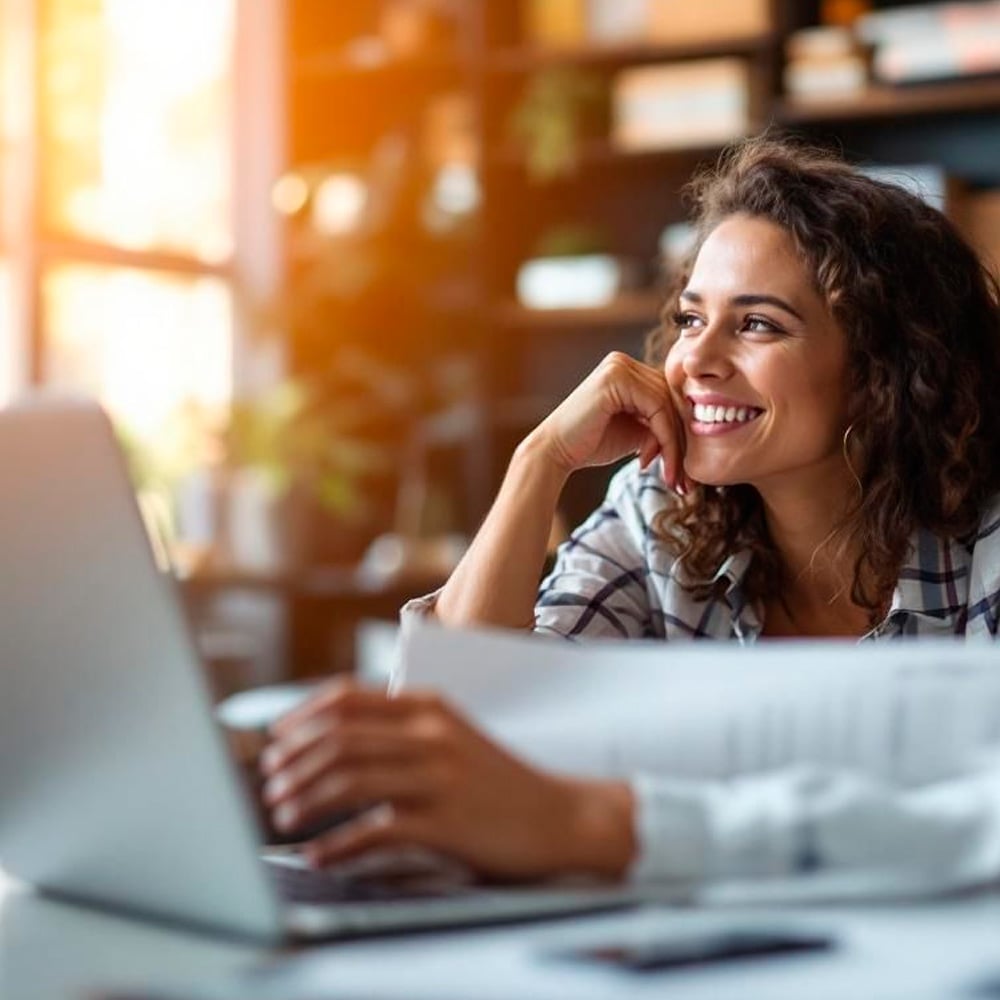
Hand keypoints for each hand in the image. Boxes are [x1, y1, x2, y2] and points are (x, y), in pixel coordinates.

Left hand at [259, 679, 635, 880]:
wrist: (562, 817)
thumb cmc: (500, 782)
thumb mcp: (454, 736)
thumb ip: (403, 730)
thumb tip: (336, 742)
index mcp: (430, 706)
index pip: (348, 698)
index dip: (301, 718)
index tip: (275, 740)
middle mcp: (432, 733)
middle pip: (340, 738)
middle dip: (294, 761)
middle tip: (270, 784)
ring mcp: (440, 776)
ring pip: (349, 779)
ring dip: (306, 798)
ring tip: (284, 815)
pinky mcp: (447, 822)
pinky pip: (375, 830)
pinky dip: (338, 845)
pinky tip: (319, 854)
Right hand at [529, 351, 689, 491]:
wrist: (555, 453)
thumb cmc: (591, 443)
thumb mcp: (636, 431)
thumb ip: (660, 423)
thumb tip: (694, 431)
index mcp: (627, 370)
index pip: (668, 396)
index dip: (679, 432)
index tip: (682, 470)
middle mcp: (623, 363)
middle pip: (671, 398)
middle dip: (680, 441)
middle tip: (684, 479)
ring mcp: (619, 367)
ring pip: (667, 405)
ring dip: (673, 445)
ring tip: (671, 477)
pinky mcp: (616, 379)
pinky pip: (656, 408)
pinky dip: (663, 439)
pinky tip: (651, 463)